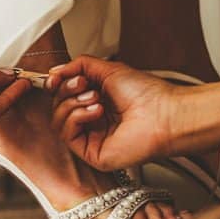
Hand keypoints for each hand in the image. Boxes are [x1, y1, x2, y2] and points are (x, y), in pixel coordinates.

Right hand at [47, 56, 177, 170]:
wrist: (165, 114)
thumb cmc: (148, 94)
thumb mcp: (108, 69)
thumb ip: (79, 65)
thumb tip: (54, 71)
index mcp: (97, 100)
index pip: (64, 94)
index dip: (58, 85)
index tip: (57, 76)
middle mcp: (93, 120)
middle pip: (58, 106)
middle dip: (67, 90)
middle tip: (84, 83)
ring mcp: (92, 137)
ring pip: (58, 120)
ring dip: (72, 103)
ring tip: (96, 97)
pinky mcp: (92, 152)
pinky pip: (67, 135)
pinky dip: (77, 117)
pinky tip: (96, 111)